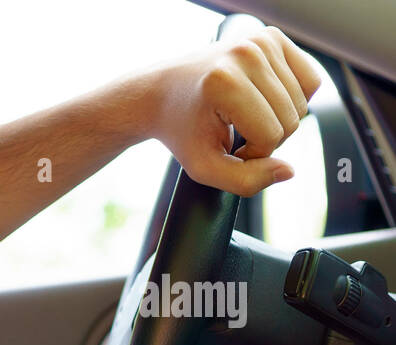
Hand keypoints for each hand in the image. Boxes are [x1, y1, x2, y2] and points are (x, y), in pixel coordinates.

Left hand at [145, 26, 322, 196]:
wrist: (161, 93)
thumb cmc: (181, 130)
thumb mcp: (204, 167)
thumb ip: (245, 181)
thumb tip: (288, 172)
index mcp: (225, 83)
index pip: (271, 136)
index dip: (253, 153)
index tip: (228, 148)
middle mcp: (246, 55)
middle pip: (292, 118)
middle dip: (268, 137)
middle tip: (236, 132)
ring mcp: (261, 41)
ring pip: (303, 101)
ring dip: (279, 118)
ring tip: (245, 117)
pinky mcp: (272, 37)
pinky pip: (310, 80)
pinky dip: (292, 98)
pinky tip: (262, 100)